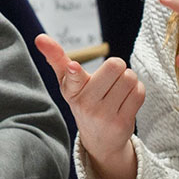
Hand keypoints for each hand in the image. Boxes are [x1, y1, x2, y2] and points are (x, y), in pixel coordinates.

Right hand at [33, 33, 143, 169]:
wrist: (99, 140)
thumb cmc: (83, 100)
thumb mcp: (68, 82)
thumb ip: (56, 58)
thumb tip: (40, 38)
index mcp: (70, 89)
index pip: (71, 77)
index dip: (73, 71)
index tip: (74, 68)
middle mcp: (85, 103)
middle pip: (115, 65)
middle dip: (118, 67)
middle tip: (111, 79)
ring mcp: (103, 115)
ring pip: (130, 78)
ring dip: (129, 79)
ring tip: (118, 90)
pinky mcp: (121, 123)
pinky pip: (139, 92)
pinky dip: (137, 90)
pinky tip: (126, 99)